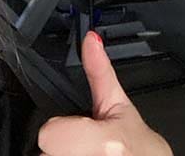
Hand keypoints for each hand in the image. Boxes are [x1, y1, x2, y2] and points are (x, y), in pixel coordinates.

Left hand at [38, 32, 172, 155]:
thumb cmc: (138, 144)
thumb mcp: (118, 104)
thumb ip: (99, 73)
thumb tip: (91, 40)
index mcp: (104, 143)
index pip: (48, 135)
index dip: (57, 128)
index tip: (71, 127)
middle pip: (47, 152)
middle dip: (60, 146)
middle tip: (82, 143)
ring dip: (61, 155)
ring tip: (83, 151)